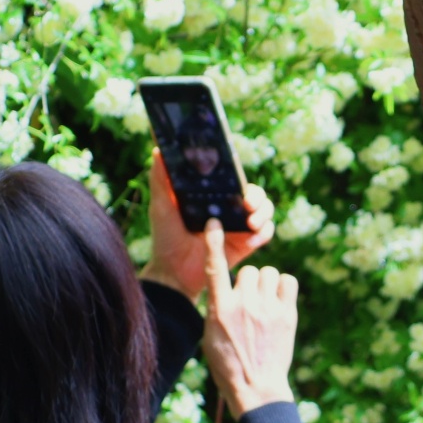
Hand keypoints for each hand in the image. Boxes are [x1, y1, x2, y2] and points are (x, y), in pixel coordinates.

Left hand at [142, 145, 271, 310]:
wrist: (172, 272)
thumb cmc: (165, 237)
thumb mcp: (161, 206)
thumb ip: (160, 180)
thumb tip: (158, 150)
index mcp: (212, 196)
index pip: (233, 179)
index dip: (240, 176)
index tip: (237, 180)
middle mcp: (229, 208)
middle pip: (254, 193)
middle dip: (257, 196)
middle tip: (248, 203)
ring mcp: (239, 226)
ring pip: (264, 211)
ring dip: (264, 213)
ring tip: (251, 222)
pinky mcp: (246, 244)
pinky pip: (264, 234)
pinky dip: (263, 233)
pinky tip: (252, 238)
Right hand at [198, 229, 301, 418]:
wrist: (257, 387)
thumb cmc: (229, 364)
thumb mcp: (210, 335)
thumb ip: (217, 308)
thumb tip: (225, 292)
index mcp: (219, 309)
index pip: (214, 268)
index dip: (213, 242)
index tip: (213, 222)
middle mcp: (243, 305)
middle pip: (249, 270)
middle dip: (249, 281)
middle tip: (249, 302)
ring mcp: (267, 309)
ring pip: (268, 273)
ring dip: (266, 283)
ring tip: (264, 304)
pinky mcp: (287, 314)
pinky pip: (288, 281)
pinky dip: (283, 287)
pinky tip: (279, 301)